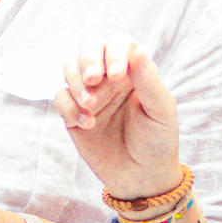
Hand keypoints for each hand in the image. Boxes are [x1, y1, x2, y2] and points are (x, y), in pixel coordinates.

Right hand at [53, 39, 181, 200]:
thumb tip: (136, 49)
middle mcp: (109, 78)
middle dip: (87, 59)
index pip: (118, 43)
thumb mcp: (160, 110)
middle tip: (94, 80)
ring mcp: (90, 95)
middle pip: (88, 48)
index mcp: (133, 71)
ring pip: (69, 68)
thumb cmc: (158, 141)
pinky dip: (70, 108)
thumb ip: (148, 79)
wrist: (142, 178)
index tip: (117, 75)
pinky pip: (60, 98)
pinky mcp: (73, 115)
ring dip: (76, 84)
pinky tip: (88, 124)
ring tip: (91, 107)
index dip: (113, 52)